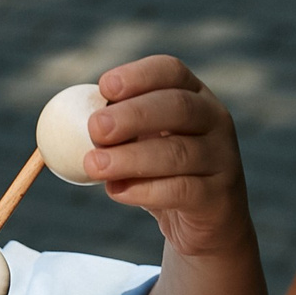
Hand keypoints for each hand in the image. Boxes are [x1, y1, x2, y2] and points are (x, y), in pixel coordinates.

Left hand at [84, 56, 255, 258]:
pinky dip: (144, 190)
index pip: (171, 72)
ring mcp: (222, 158)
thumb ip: (117, 130)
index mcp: (195, 95)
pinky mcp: (219, 197)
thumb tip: (73, 122)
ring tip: (93, 165)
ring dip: (130, 158)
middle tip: (95, 128)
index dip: (138, 76)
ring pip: (177, 153)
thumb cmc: (164, 174)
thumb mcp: (142, 143)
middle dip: (133, 114)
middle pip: (178, 107)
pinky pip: (181, 190)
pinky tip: (116, 191)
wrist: (205, 222)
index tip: (103, 87)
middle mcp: (215, 120)